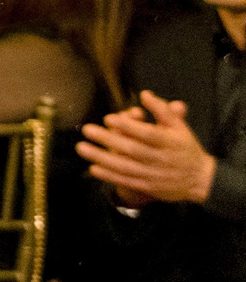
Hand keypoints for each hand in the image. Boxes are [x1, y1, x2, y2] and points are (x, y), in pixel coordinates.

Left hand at [77, 91, 219, 205]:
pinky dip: (109, 176)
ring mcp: (155, 175)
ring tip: (82, 148)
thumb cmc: (185, 148)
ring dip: (102, 158)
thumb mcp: (179, 127)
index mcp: (171, 142)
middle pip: (133, 150)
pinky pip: (127, 181)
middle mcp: (162, 159)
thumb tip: (144, 94)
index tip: (109, 118)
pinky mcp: (149, 187)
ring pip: (126, 167)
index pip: (148, 134)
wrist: (199, 179)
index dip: (129, 126)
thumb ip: (162, 110)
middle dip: (108, 140)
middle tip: (87, 129)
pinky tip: (93, 168)